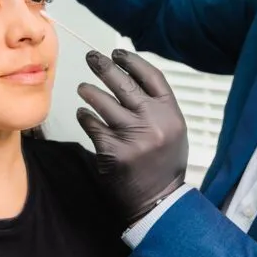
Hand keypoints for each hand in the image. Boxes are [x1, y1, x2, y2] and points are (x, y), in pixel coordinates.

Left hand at [76, 49, 187, 224]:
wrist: (159, 202)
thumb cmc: (164, 165)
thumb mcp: (172, 131)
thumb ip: (156, 106)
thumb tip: (130, 78)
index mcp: (171, 114)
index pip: (151, 76)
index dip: (132, 61)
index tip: (117, 53)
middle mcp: (154, 122)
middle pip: (124, 84)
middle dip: (104, 67)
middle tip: (92, 58)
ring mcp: (133, 137)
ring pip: (103, 102)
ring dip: (89, 92)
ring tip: (83, 88)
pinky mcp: (113, 152)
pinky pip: (92, 126)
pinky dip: (85, 117)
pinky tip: (84, 115)